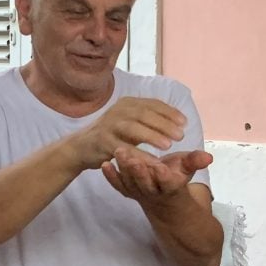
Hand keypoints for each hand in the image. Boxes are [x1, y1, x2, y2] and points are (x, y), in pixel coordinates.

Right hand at [70, 97, 187, 169]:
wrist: (81, 146)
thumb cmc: (113, 134)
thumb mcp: (132, 122)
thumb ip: (151, 119)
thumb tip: (178, 120)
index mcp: (128, 103)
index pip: (152, 104)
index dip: (169, 112)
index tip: (184, 122)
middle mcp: (118, 111)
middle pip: (144, 114)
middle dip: (164, 124)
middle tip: (181, 135)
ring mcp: (108, 125)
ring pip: (133, 128)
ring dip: (152, 136)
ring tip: (168, 145)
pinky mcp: (102, 141)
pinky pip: (123, 148)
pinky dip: (139, 155)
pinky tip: (153, 162)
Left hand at [101, 147, 212, 202]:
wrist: (165, 201)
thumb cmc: (177, 178)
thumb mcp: (188, 170)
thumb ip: (196, 162)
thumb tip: (209, 157)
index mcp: (172, 188)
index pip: (169, 184)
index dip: (164, 177)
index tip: (160, 167)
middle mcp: (154, 193)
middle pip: (146, 185)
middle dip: (139, 173)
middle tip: (133, 159)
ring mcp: (139, 193)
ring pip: (130, 184)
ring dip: (124, 170)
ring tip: (118, 152)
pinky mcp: (128, 191)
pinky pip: (119, 186)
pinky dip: (111, 177)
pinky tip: (104, 164)